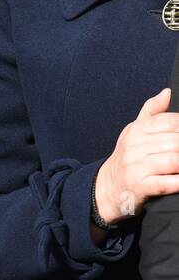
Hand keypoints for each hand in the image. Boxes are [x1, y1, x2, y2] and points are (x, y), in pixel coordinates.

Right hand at [96, 88, 178, 225]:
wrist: (107, 187)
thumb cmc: (128, 157)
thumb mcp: (134, 132)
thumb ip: (152, 111)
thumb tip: (167, 92)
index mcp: (136, 130)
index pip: (170, 121)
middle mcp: (134, 146)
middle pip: (175, 141)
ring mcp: (136, 167)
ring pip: (175, 160)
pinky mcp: (140, 186)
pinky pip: (168, 183)